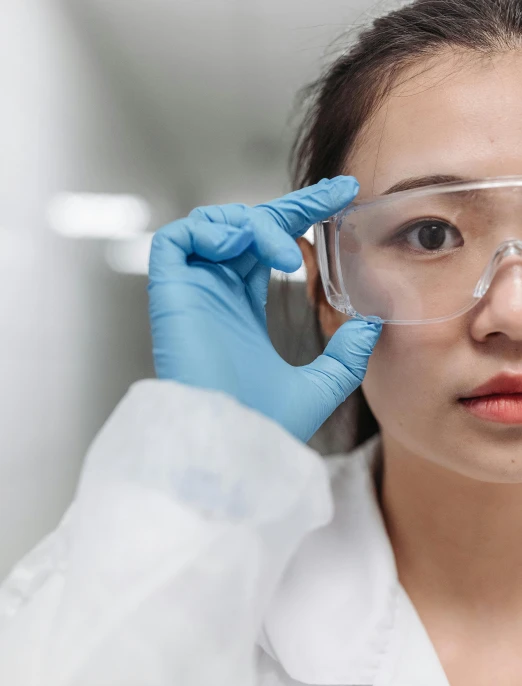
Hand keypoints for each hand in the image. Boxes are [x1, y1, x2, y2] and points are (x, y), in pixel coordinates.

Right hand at [148, 176, 381, 442]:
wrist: (232, 443)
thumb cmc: (267, 424)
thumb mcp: (322, 384)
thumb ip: (346, 353)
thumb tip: (372, 323)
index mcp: (243, 308)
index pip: (270, 247)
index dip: (301, 218)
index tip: (341, 199)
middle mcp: (216, 293)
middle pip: (246, 227)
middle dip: (290, 207)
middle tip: (335, 196)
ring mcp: (192, 291)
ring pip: (214, 225)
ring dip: (254, 223)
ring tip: (286, 251)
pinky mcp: (169, 291)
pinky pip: (177, 239)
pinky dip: (212, 231)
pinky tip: (245, 248)